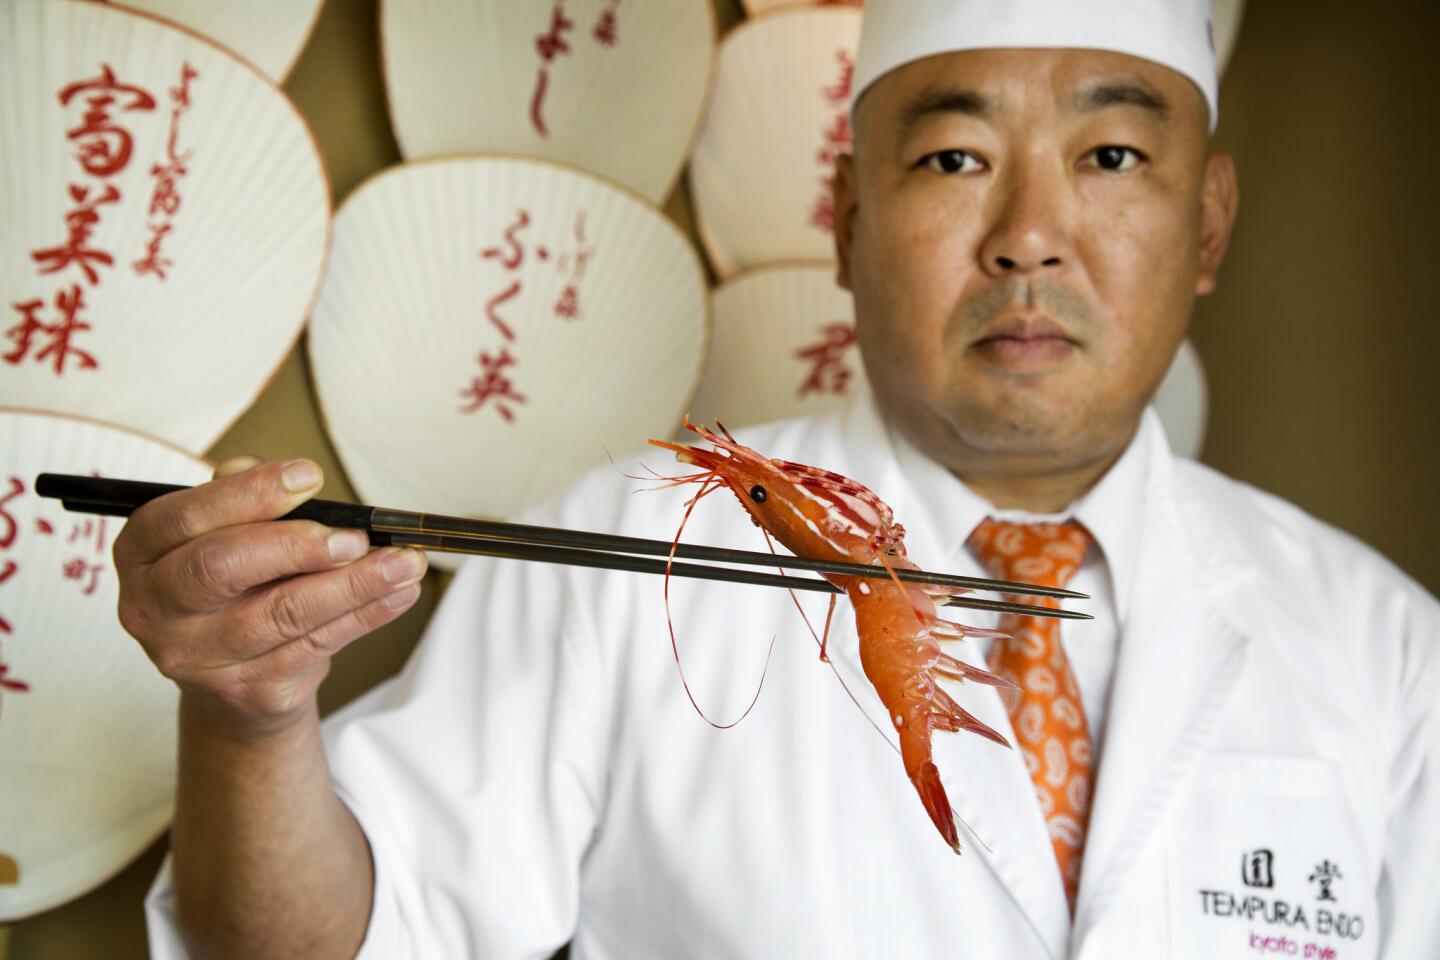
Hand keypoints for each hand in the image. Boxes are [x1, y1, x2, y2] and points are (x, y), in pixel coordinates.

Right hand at [113, 455, 426, 737]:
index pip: (184, 517)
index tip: (310, 476)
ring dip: (354, 584)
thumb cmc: (233, 587)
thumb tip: (298, 484)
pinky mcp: (247, 690)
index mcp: (143, 552)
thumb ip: (250, 504)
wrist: (232, 683)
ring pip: (283, 614)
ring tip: (403, 562)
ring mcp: (197, 657)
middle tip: (355, 536)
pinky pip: (318, 645)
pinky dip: (367, 615)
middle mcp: (154, 608)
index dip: (249, 494)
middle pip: (221, 568)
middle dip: (297, 546)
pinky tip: (399, 593)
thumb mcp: (227, 535)